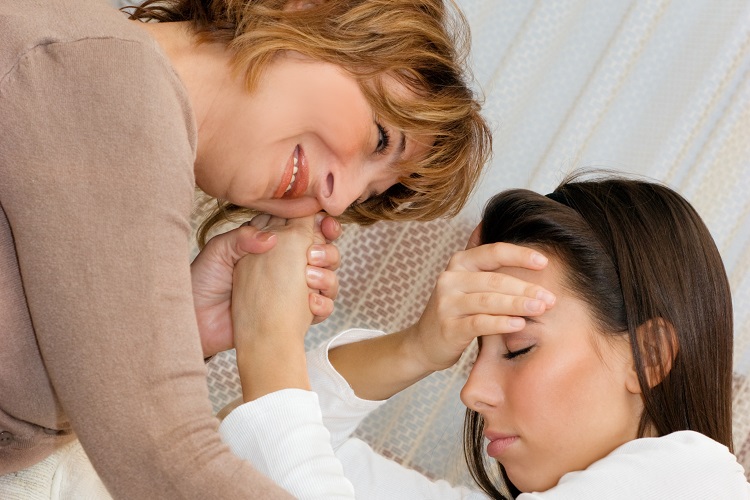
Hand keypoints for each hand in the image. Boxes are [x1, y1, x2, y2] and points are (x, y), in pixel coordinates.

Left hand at [191, 213, 340, 357]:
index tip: (323, 223)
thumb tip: (272, 238)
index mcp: (270, 243)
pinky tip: (310, 303)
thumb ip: (243, 238)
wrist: (195, 322)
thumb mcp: (218, 252)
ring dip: (327, 276)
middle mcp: (285, 265)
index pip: (302, 227)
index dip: (318, 223)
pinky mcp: (294, 314)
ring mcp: (291, 290)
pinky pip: (322, 307)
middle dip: (328, 249)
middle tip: (314, 253)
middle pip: (322, 251)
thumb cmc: (202, 284)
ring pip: (327, 277)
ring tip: (310, 277)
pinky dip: (323, 304)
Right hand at [403, 236, 555, 372]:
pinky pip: (479, 323)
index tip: (544, 262)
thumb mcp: (468, 283)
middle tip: (550, 297)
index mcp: (459, 263)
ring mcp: (447, 303)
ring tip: (540, 308)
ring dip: (518, 304)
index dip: (520, 255)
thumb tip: (521, 245)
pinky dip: (501, 323)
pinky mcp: (449, 328)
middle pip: (495, 279)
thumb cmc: (457, 311)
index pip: (493, 253)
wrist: (425, 342)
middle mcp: (450, 279)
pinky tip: (519, 324)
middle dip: (526, 288)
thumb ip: (489, 266)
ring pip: (488, 300)